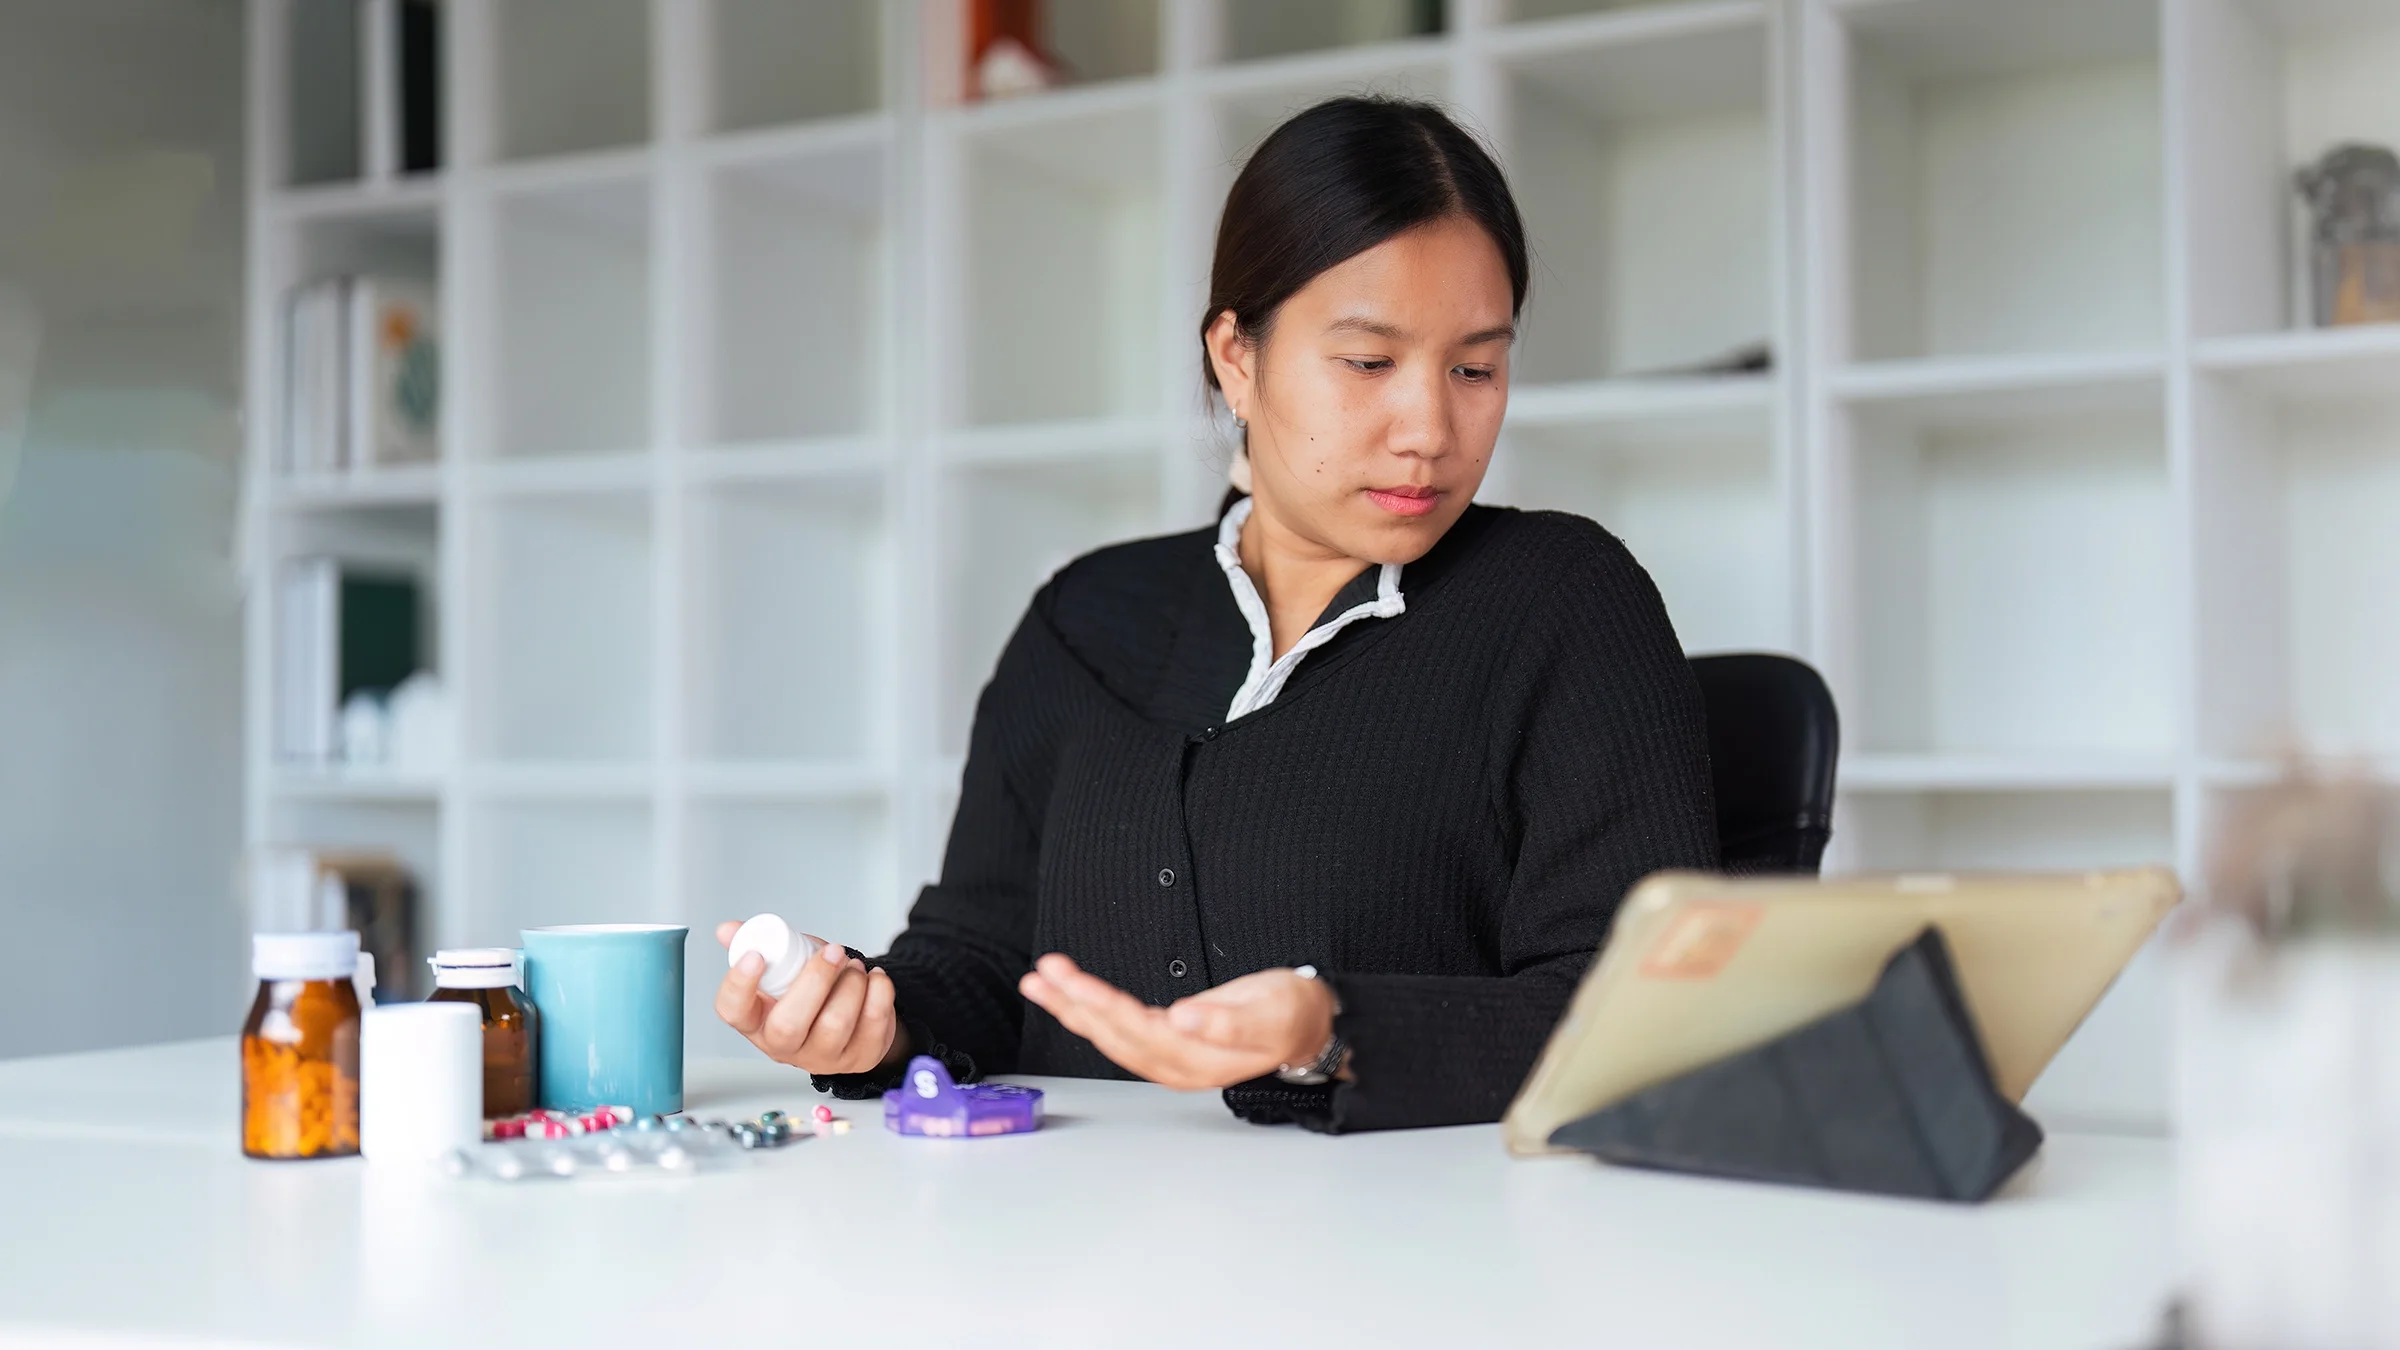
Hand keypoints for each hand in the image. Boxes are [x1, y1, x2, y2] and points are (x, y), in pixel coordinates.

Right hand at [712, 921, 906, 1074]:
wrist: (854, 1016)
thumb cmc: (812, 991)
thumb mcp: (786, 967)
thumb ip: (763, 946)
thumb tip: (728, 929)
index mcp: (757, 1020)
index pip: (733, 1011)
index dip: (739, 985)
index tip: (755, 956)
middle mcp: (784, 1046)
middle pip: (788, 1026)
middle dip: (814, 981)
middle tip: (833, 952)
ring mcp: (823, 1057)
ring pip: (835, 1024)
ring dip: (851, 984)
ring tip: (854, 965)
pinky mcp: (860, 1058)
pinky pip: (873, 1024)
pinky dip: (879, 991)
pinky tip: (874, 978)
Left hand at [1017, 954, 1335, 1091]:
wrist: (1307, 1026)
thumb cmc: (1291, 1016)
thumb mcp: (1271, 1014)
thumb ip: (1228, 1022)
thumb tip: (1184, 1018)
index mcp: (1199, 1060)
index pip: (1142, 1033)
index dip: (1108, 1010)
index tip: (1080, 986)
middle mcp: (1176, 1064)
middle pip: (1116, 1036)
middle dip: (1077, 1003)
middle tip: (1045, 974)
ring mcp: (1168, 1056)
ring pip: (1109, 1035)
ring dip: (1072, 1007)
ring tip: (1040, 980)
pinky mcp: (1165, 1042)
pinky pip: (1117, 1028)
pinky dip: (1088, 1010)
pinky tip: (1068, 994)